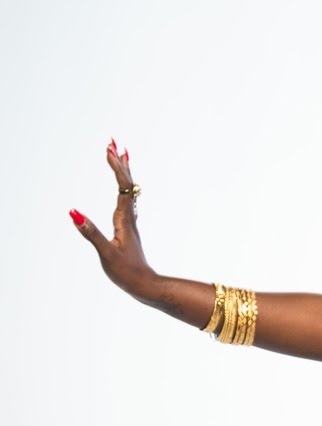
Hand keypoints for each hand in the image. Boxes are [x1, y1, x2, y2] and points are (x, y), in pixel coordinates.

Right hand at [70, 139, 157, 297]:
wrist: (144, 284)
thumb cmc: (126, 271)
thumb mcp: (105, 253)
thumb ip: (90, 233)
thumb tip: (73, 212)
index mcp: (124, 218)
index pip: (121, 186)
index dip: (116, 167)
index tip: (110, 149)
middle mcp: (129, 216)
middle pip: (126, 183)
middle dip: (119, 162)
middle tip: (113, 141)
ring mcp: (129, 221)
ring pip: (127, 190)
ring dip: (123, 171)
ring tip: (121, 154)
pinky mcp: (127, 227)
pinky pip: (126, 199)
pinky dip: (123, 186)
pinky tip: (123, 188)